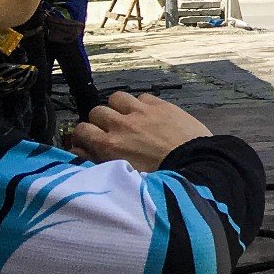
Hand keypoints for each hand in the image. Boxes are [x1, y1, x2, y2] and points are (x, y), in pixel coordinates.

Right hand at [67, 92, 210, 171]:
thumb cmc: (158, 176)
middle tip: (110, 129)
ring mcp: (142, 111)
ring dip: (119, 107)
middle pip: (96, 111)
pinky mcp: (161, 104)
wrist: (194, 163)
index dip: (82, 135)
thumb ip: (97, 161)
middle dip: (100, 120)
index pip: (80, 130)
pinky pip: (142, 97)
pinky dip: (142, 104)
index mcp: (109, 145)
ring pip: (117, 98)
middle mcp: (121, 124)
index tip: (89, 140)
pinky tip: (149, 115)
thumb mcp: (122, 174)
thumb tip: (78, 150)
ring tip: (127, 117)